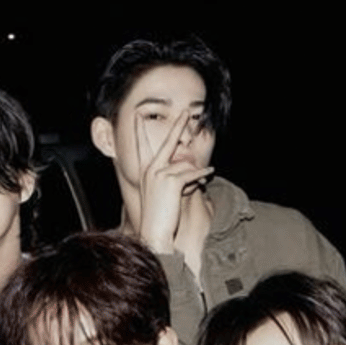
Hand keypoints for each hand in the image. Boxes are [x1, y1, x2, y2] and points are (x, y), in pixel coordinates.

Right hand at [135, 110, 213, 253]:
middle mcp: (150, 169)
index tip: (137, 117)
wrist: (155, 232)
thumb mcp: (161, 192)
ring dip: (197, 172)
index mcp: (145, 171)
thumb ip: (170, 175)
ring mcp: (160, 174)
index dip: (139, 131)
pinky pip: (193, 173)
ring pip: (186, 164)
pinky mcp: (172, 181)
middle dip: (177, 125)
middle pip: (167, 142)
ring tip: (203, 178)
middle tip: (185, 112)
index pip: (141, 147)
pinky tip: (208, 174)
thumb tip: (188, 165)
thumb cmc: (158, 215)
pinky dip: (202, 174)